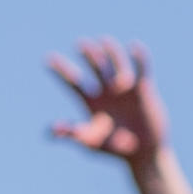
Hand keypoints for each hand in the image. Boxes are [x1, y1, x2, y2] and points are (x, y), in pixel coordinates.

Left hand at [46, 36, 171, 167]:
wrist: (143, 154)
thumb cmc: (114, 149)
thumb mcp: (91, 142)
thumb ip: (73, 133)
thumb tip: (52, 129)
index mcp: (91, 102)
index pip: (73, 83)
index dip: (61, 71)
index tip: (48, 58)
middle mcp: (106, 91)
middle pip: (95, 68)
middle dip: (88, 55)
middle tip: (80, 43)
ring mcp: (125, 89)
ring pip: (117, 65)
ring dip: (111, 53)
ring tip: (103, 40)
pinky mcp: (144, 90)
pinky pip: (142, 70)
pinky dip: (139, 59)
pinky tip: (134, 45)